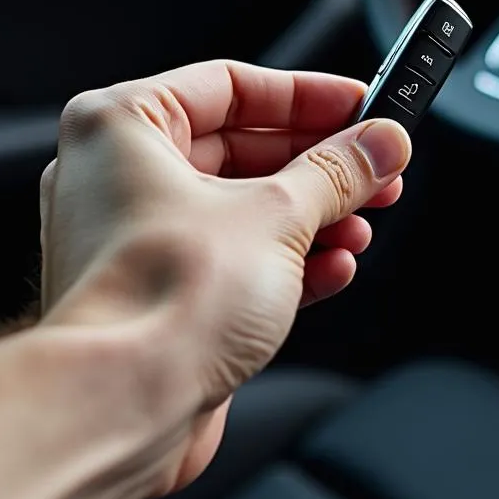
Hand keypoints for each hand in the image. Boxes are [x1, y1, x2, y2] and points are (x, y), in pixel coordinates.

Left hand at [38, 60, 410, 493]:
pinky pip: (235, 257)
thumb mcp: (277, 214)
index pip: (232, 86)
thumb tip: (379, 144)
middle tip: (376, 166)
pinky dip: (287, 259)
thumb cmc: (159, 301)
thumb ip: (337, 171)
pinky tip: (334, 266)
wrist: (119, 412)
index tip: (360, 107)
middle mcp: (120, 177)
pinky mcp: (160, 295)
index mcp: (124, 127)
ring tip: (363, 221)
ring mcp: (137, 239)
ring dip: (313, 215)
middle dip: (320, 164)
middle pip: (243, 148)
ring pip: (244, 206)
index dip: (307, 95)